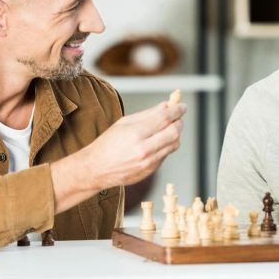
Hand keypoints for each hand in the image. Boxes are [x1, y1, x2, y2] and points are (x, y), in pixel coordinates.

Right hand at [51, 100, 185, 210]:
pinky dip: (166, 145)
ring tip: (167, 128)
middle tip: (177, 117)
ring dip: (175, 134)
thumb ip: (147, 114)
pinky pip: (166, 155)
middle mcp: (144, 150)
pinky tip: (157, 141)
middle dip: (179, 122)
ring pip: (174, 145)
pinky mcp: (150, 171)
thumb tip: (166, 106)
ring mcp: (148, 163)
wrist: (96, 169)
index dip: (176, 110)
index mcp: (135, 134)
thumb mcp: (124, 123)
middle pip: (174, 132)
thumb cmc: (107, 144)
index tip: (181, 106)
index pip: (164, 118)